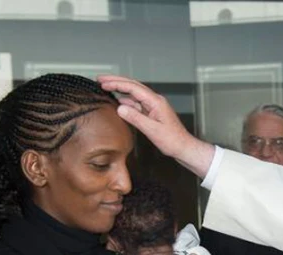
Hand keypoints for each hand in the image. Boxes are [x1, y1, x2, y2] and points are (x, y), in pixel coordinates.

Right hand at [97, 75, 214, 177]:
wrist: (183, 147)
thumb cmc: (172, 140)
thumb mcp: (152, 130)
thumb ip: (136, 118)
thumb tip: (120, 107)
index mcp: (156, 101)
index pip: (133, 88)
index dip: (117, 84)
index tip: (103, 83)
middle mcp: (154, 101)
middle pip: (133, 86)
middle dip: (116, 81)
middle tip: (100, 79)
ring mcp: (153, 106)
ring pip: (134, 94)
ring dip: (120, 89)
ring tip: (105, 87)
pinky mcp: (152, 113)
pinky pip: (137, 103)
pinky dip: (126, 100)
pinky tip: (118, 101)